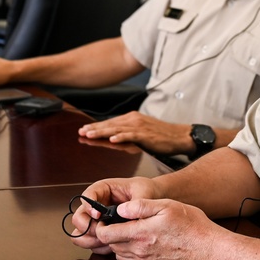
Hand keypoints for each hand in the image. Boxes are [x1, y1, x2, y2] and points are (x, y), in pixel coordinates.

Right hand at [70, 177, 159, 253]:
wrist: (152, 199)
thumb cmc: (145, 191)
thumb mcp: (143, 192)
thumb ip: (137, 203)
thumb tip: (129, 214)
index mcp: (102, 190)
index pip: (87, 196)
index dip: (89, 206)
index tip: (98, 215)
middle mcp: (96, 205)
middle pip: (79, 218)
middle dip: (88, 227)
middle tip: (101, 231)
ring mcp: (97, 220)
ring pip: (80, 233)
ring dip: (90, 240)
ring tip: (107, 241)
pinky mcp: (101, 232)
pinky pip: (91, 243)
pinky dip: (98, 247)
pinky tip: (111, 246)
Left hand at [78, 112, 194, 155]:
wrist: (179, 136)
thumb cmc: (160, 137)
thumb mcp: (140, 135)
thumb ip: (125, 136)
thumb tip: (111, 141)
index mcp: (131, 119)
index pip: (110, 123)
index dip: (96, 127)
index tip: (83, 130)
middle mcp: (133, 120)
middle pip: (110, 124)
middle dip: (94, 129)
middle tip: (81, 132)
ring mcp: (139, 126)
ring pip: (117, 129)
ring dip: (102, 132)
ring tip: (90, 135)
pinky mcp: (146, 134)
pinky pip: (131, 135)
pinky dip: (121, 136)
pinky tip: (112, 139)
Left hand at [93, 198, 222, 259]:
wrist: (209, 250)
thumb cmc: (192, 226)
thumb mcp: (167, 206)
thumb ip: (140, 206)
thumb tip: (121, 208)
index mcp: (141, 234)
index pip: (106, 235)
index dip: (100, 226)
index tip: (104, 218)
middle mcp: (140, 251)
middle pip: (111, 246)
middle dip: (109, 235)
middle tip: (116, 223)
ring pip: (121, 256)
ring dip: (120, 244)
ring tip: (129, 231)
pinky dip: (131, 253)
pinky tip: (141, 242)